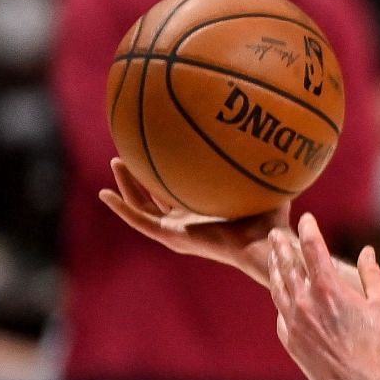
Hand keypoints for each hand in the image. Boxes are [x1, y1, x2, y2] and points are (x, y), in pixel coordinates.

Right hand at [98, 158, 286, 285]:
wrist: (264, 244)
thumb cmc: (271, 220)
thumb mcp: (262, 183)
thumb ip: (262, 163)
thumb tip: (273, 135)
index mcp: (204, 212)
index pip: (178, 190)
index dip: (166, 172)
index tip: (157, 148)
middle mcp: (188, 222)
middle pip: (154, 196)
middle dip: (140, 175)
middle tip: (129, 152)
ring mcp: (177, 230)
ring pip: (142, 207)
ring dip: (127, 186)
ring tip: (117, 162)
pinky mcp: (171, 237)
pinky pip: (140, 222)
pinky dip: (122, 209)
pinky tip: (105, 195)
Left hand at [267, 213, 379, 379]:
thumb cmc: (378, 344)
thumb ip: (372, 274)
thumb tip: (367, 251)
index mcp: (329, 289)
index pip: (313, 249)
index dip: (309, 230)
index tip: (307, 218)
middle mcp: (305, 302)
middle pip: (288, 265)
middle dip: (282, 246)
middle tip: (275, 234)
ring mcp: (294, 322)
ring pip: (278, 288)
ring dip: (275, 269)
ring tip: (273, 258)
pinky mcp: (290, 340)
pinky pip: (280, 314)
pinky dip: (281, 300)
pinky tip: (282, 295)